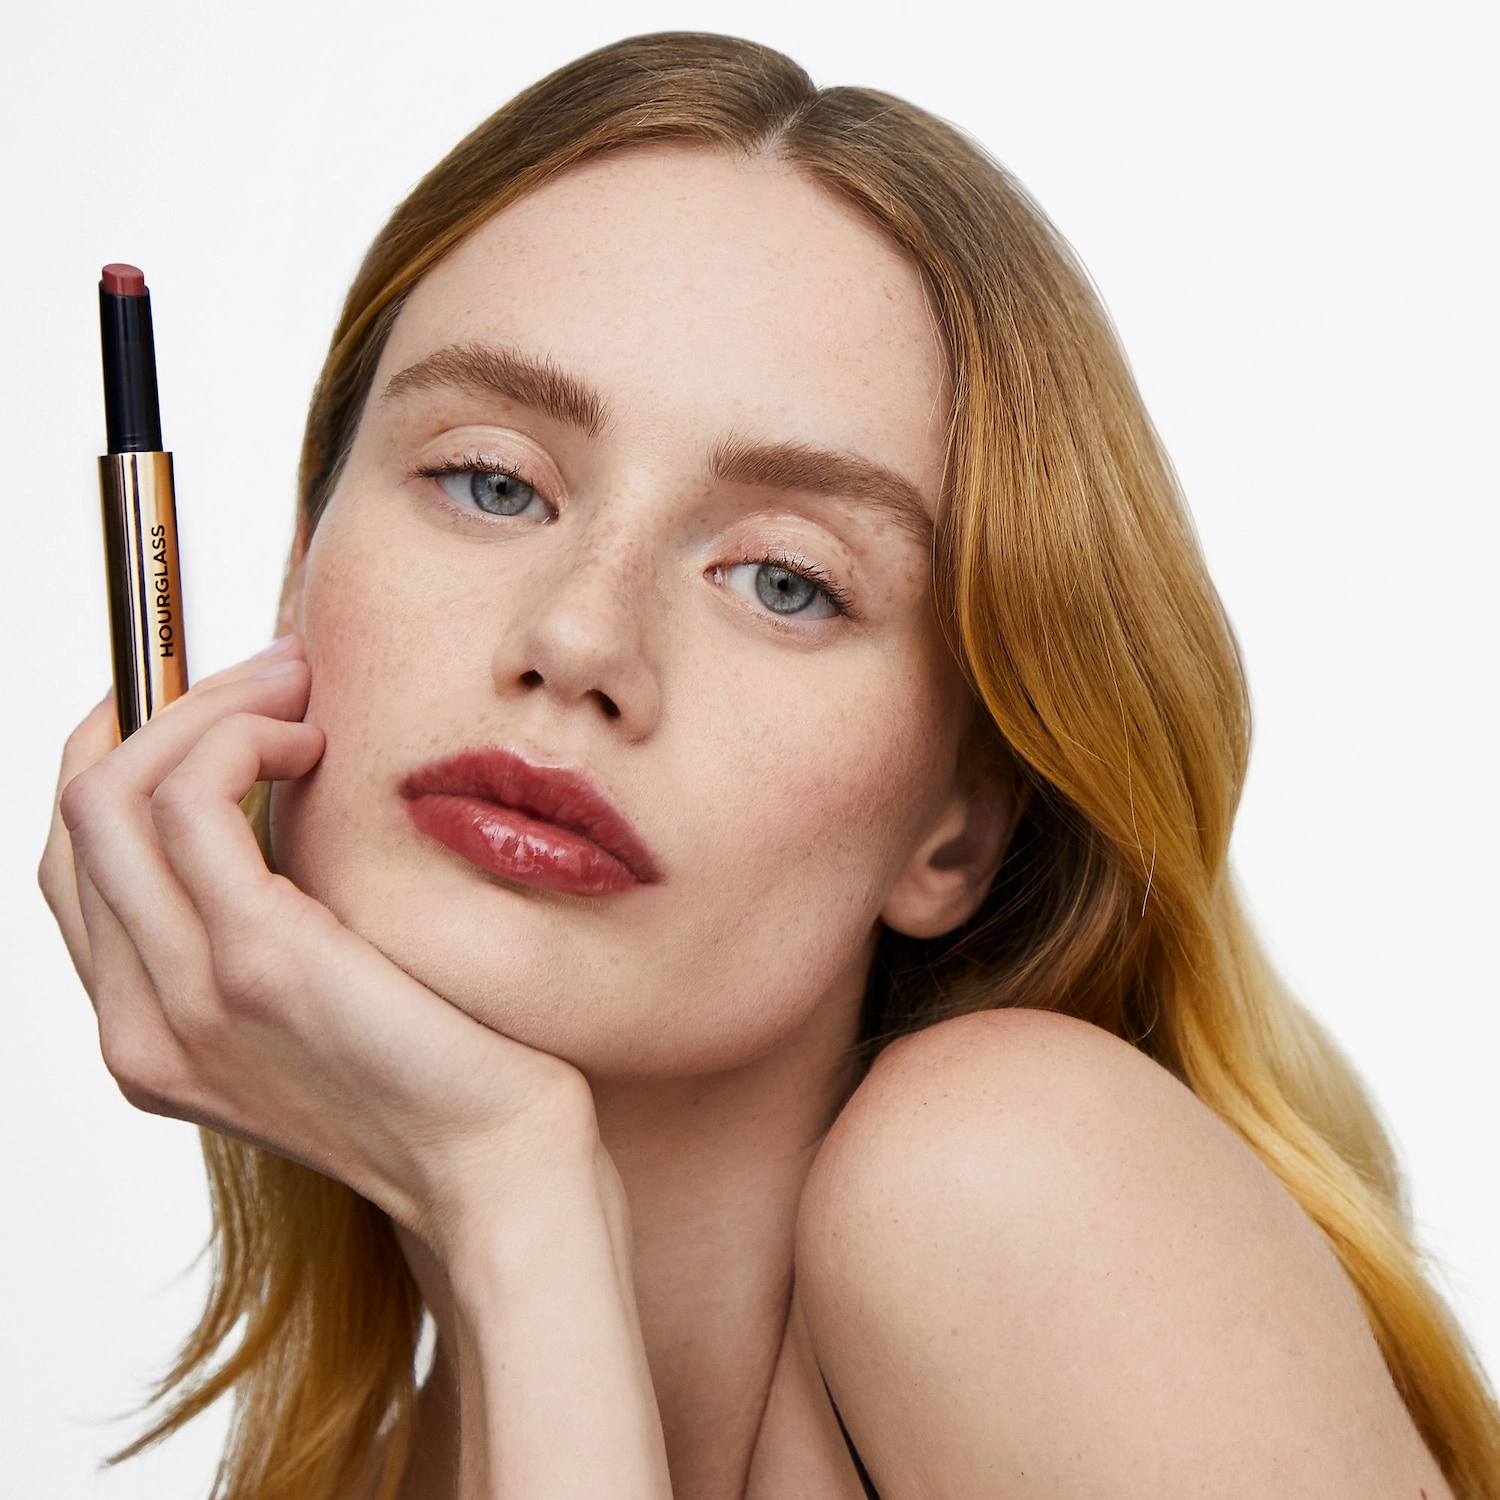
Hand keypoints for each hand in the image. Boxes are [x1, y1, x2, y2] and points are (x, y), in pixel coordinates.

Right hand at [37, 637, 598, 1256]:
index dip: (132, 756)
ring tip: (303, 692)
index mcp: (148, 1027)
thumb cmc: (439, 1067)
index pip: (80, 859)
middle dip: (166, 709)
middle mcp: (137, 1023)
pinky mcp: (254, 965)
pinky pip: (189, 802)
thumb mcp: (324, 990)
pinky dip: (240, 738)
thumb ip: (267, 915)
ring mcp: (180, 1001)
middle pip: (80, 812)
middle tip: (275, 674)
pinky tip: (317, 744)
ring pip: (114, 793)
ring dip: (209, 707)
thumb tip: (270, 778)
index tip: (222, 702)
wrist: (498, 1169)